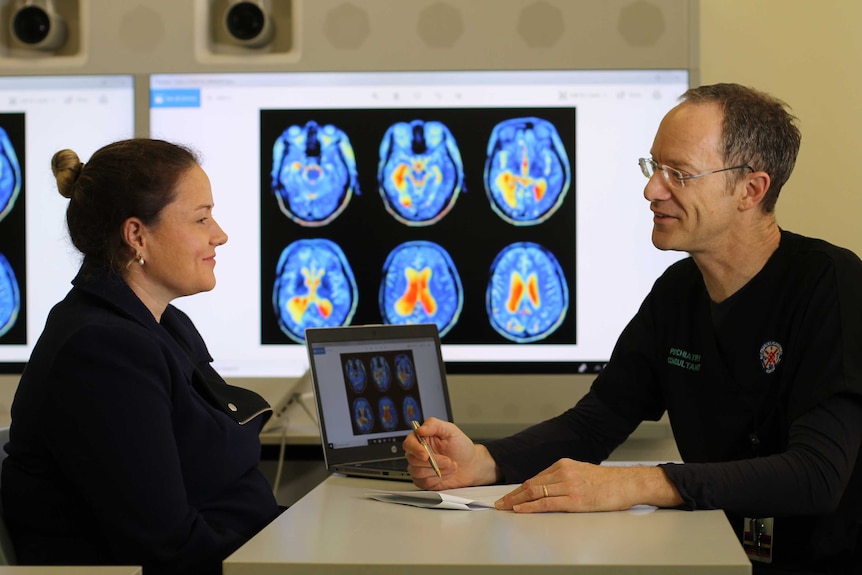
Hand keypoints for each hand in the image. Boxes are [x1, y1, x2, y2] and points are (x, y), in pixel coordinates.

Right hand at [402, 417, 499, 489]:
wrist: (470, 465)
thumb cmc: (461, 447)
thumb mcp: (451, 431)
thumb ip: (434, 425)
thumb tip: (420, 429)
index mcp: (422, 439)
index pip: (409, 443)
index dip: (415, 449)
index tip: (426, 454)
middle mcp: (419, 453)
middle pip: (412, 459)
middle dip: (433, 461)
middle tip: (448, 460)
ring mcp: (420, 467)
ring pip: (417, 472)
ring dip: (437, 470)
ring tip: (450, 466)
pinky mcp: (423, 480)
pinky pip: (423, 482)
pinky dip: (436, 479)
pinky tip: (445, 474)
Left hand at [494, 459, 682, 512]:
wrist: (627, 483)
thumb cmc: (607, 482)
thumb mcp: (582, 473)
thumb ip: (565, 478)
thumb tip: (548, 488)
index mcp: (564, 465)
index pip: (535, 478)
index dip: (519, 489)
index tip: (509, 496)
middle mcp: (563, 472)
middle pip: (531, 484)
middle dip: (513, 495)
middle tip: (500, 503)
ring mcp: (568, 486)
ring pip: (535, 493)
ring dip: (517, 501)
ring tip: (505, 508)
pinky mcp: (575, 500)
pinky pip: (547, 503)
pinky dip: (531, 507)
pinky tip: (521, 510)